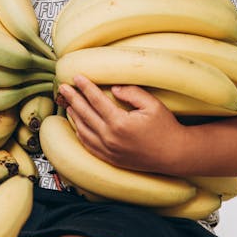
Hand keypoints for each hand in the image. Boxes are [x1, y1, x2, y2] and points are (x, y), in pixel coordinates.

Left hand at [57, 75, 185, 173]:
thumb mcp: (152, 105)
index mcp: (120, 123)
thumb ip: (132, 93)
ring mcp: (109, 150)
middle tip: (63, 87)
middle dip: (72, 98)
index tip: (76, 77)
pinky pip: (88, 145)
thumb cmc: (166, 128)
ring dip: (74, 115)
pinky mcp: (110, 159)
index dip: (85, 87)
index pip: (96, 100)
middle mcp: (110, 138)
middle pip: (84, 114)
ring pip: (83, 130)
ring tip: (68, 103)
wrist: (174, 154)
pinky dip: (80, 133)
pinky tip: (78, 124)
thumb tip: (113, 89)